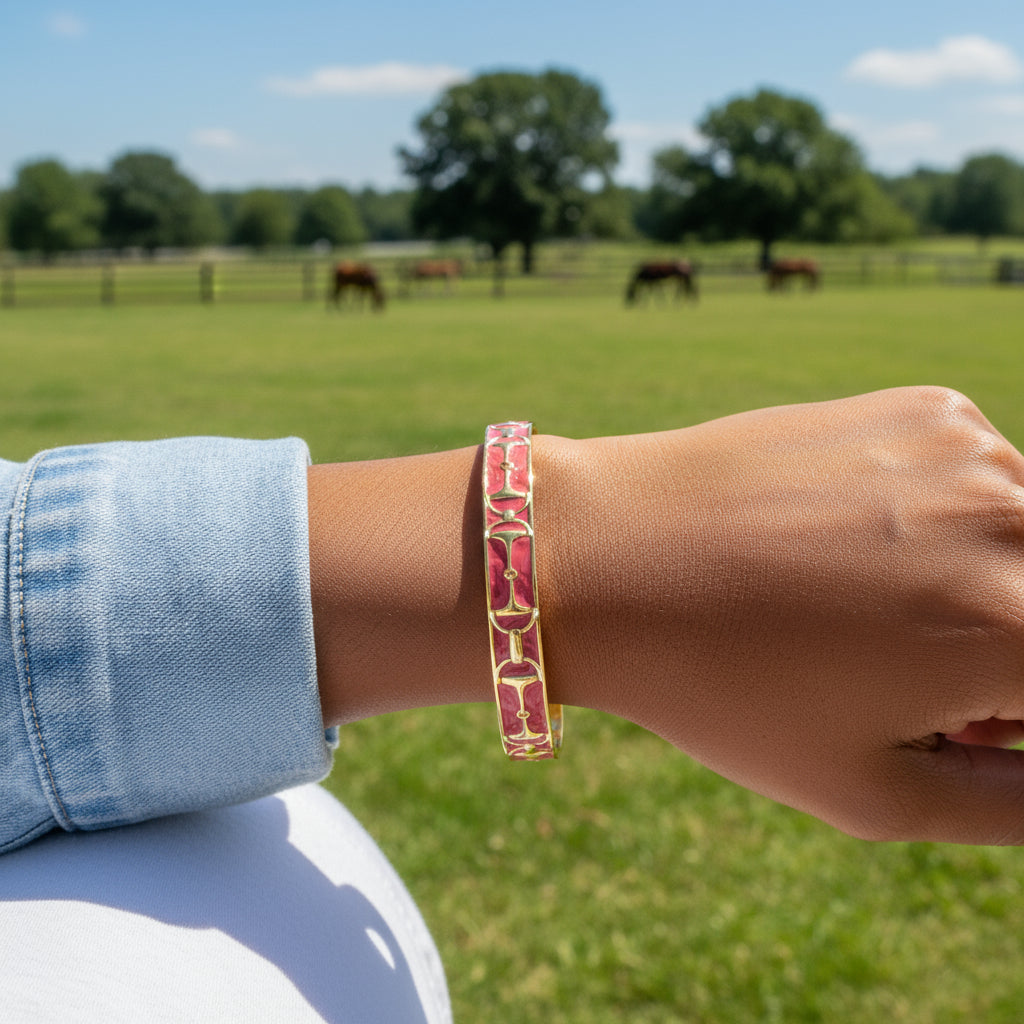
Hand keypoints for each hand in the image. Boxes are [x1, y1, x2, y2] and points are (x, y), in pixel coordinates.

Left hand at [537, 387, 1023, 843]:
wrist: (613, 554)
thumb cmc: (729, 687)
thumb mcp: (875, 792)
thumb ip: (1013, 801)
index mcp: (1021, 630)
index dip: (1007, 716)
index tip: (956, 719)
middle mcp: (1020, 522)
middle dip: (1014, 661)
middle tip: (925, 687)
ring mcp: (974, 449)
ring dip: (992, 587)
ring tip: (872, 614)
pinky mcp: (928, 407)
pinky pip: (981, 481)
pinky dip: (949, 522)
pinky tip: (852, 542)